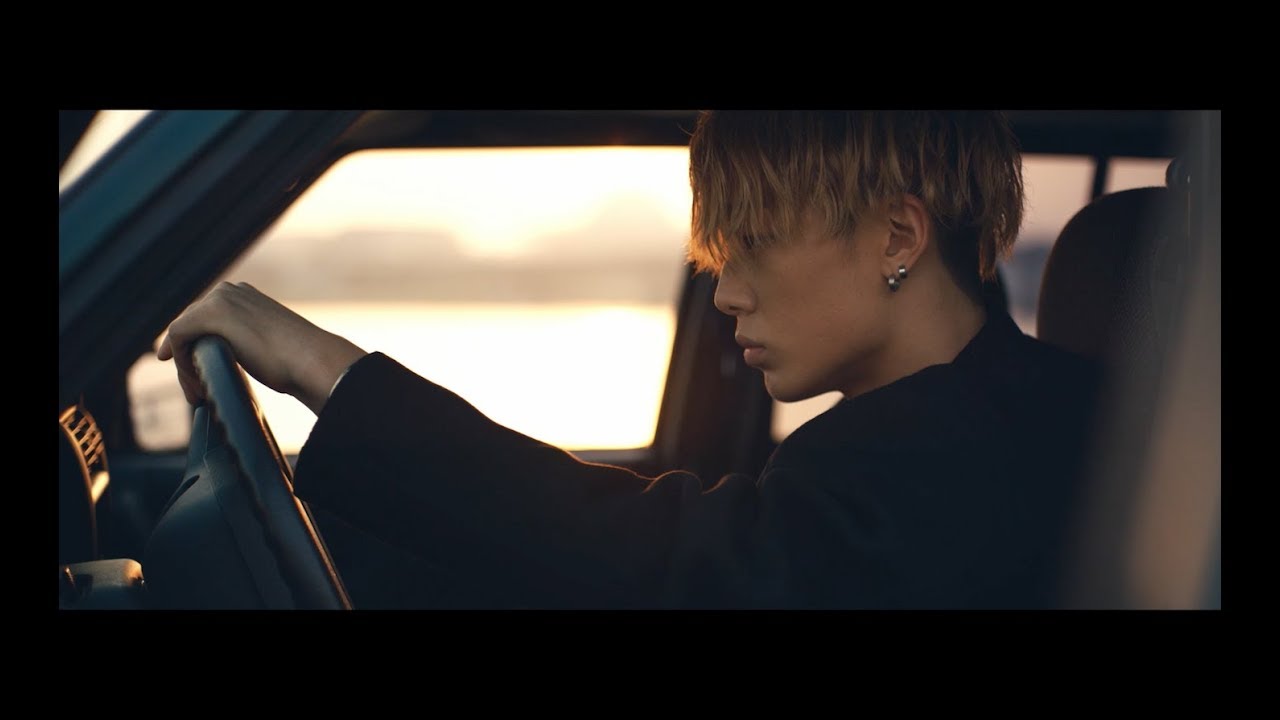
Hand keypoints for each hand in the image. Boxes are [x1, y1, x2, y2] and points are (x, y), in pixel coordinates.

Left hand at [157, 282, 366, 414]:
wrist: (312, 361)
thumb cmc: (300, 362)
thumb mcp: (269, 344)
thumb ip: (248, 342)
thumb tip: (242, 358)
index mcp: (245, 295)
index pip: (206, 319)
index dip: (196, 349)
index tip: (199, 376)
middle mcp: (230, 291)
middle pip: (191, 325)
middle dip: (188, 359)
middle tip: (196, 390)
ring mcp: (220, 299)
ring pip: (183, 333)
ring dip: (185, 366)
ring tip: (197, 394)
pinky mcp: (209, 313)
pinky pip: (178, 337)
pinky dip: (181, 363)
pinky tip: (194, 385)